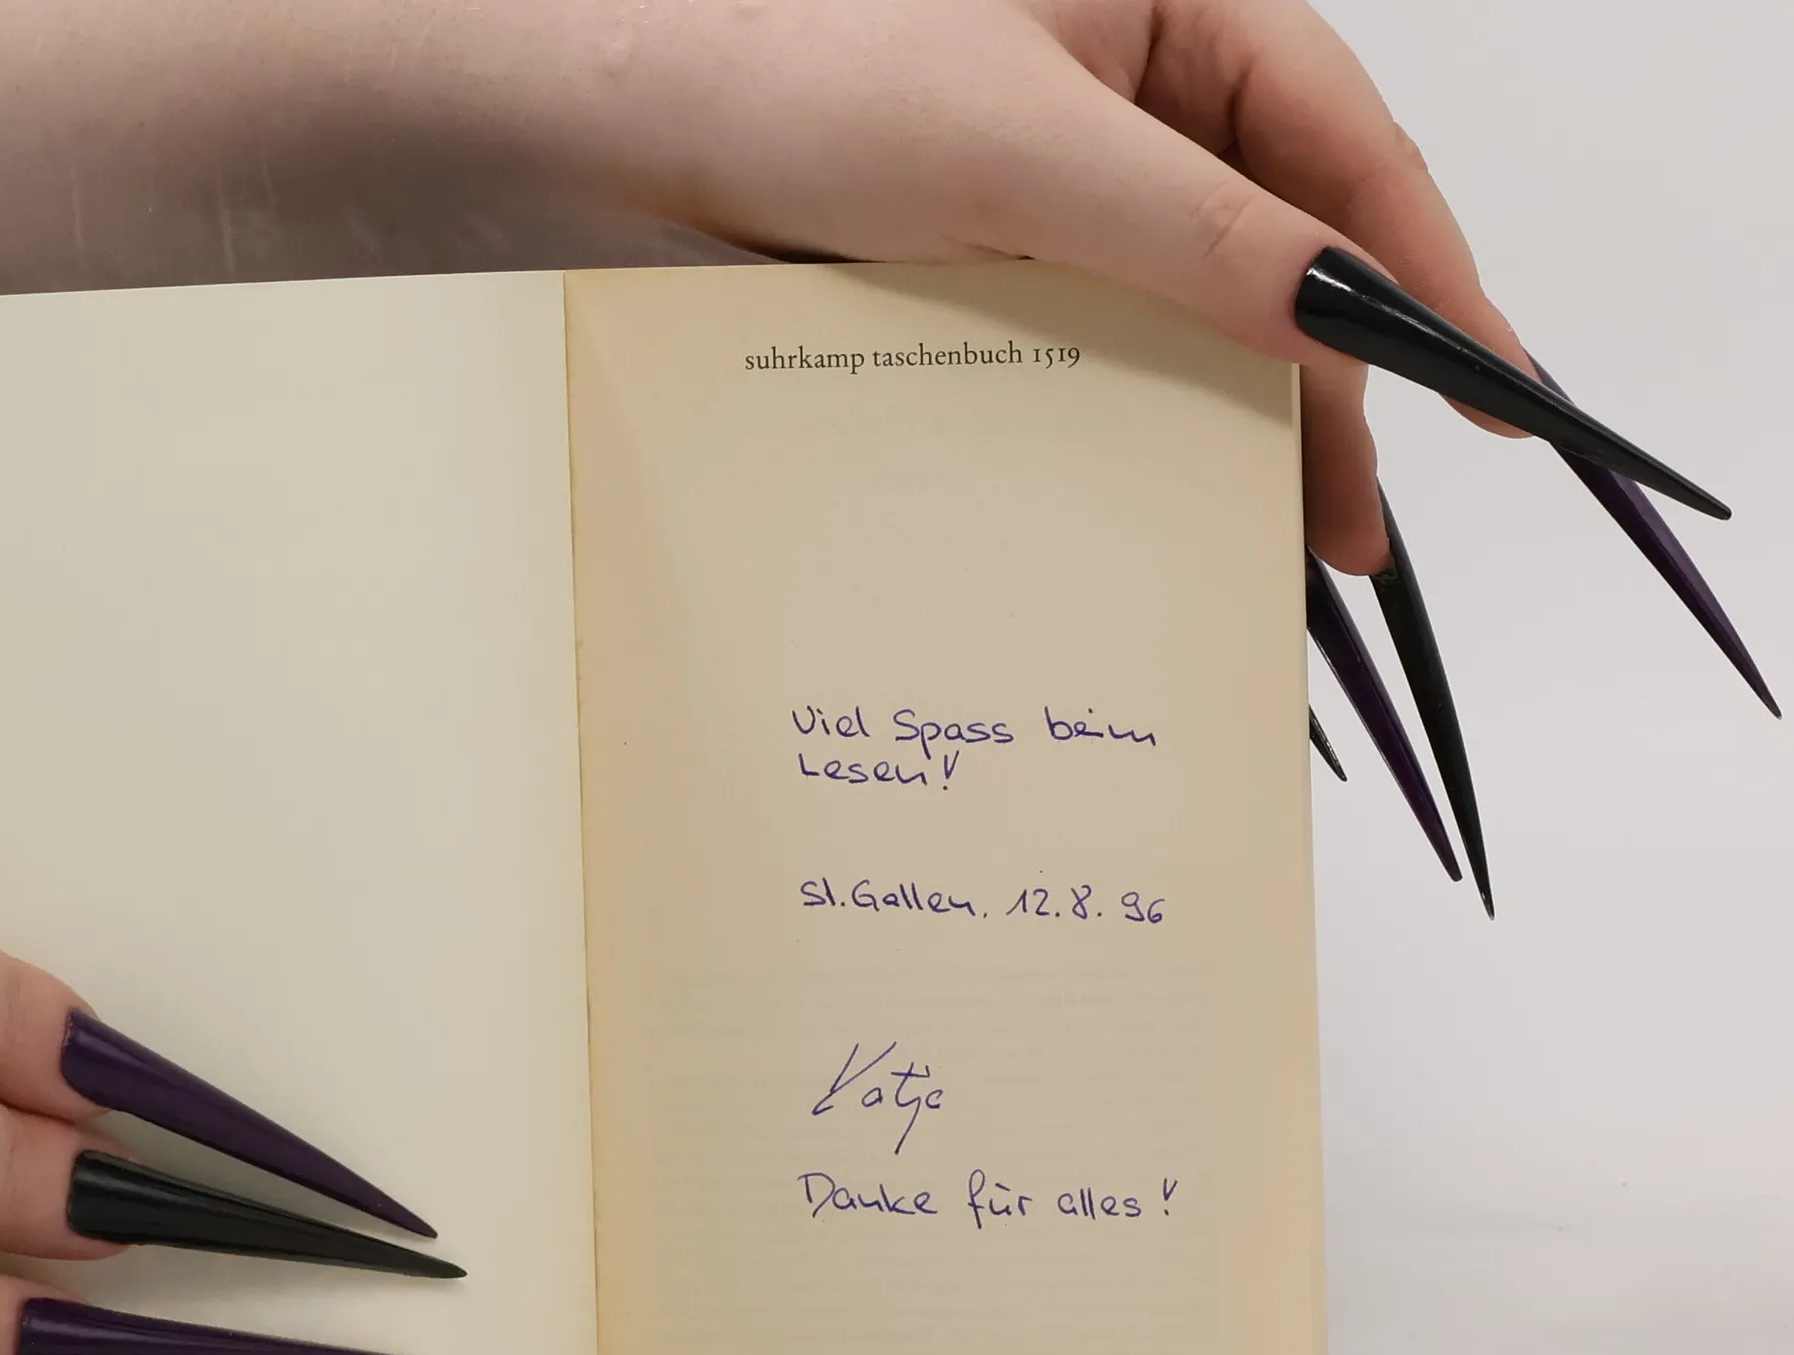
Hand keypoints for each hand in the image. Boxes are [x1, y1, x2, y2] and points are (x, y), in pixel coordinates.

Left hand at [471, 0, 1534, 573]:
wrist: (610, 126)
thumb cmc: (794, 73)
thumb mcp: (1024, 148)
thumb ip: (1198, 231)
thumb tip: (1346, 319)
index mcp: (1177, 9)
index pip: (1346, 150)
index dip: (1429, 277)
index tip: (1495, 392)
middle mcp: (1135, 93)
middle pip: (1283, 251)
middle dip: (1325, 388)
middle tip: (1350, 530)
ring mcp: (1066, 187)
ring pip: (1197, 316)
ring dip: (1235, 426)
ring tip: (1272, 550)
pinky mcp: (998, 264)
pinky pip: (1105, 350)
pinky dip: (1139, 426)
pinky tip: (1163, 504)